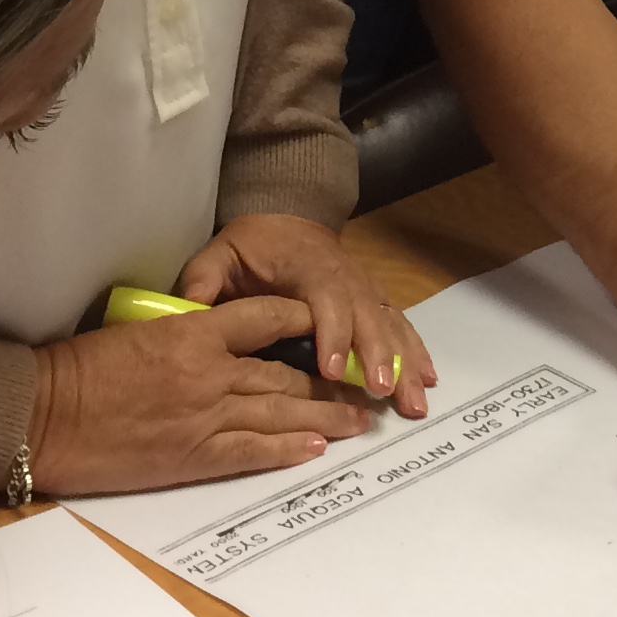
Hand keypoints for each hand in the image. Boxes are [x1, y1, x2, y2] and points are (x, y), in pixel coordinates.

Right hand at [27, 295, 374, 495]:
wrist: (44, 416)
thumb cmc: (80, 369)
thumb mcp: (140, 332)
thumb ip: (188, 334)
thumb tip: (216, 336)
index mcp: (196, 333)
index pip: (267, 317)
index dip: (305, 319)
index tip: (330, 325)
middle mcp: (211, 372)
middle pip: (286, 372)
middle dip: (328, 380)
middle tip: (361, 384)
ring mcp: (205, 417)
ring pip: (280, 412)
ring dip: (323, 416)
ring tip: (356, 420)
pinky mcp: (193, 457)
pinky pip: (252, 452)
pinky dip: (287, 450)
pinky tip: (315, 449)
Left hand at [179, 212, 432, 409]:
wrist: (287, 215)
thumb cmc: (252, 244)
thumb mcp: (220, 254)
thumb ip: (204, 280)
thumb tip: (189, 309)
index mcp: (308, 267)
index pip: (325, 299)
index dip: (332, 333)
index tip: (333, 371)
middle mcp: (345, 277)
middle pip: (368, 315)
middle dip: (378, 355)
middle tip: (382, 392)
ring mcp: (365, 287)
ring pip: (390, 322)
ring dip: (405, 360)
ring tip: (413, 400)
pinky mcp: (374, 299)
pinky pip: (399, 323)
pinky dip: (416, 350)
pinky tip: (427, 380)